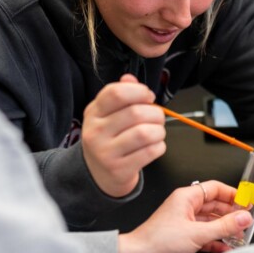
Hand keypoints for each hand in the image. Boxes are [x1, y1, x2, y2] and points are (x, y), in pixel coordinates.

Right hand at [81, 74, 165, 196]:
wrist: (98, 174)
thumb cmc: (109, 138)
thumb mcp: (108, 114)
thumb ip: (121, 94)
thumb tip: (130, 78)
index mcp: (93, 113)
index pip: (116, 93)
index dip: (139, 91)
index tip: (148, 96)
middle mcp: (96, 132)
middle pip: (136, 113)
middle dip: (155, 113)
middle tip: (157, 117)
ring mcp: (106, 153)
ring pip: (145, 133)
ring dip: (159, 131)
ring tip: (157, 132)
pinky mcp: (119, 170)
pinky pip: (150, 152)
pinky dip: (159, 146)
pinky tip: (154, 146)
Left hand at [114, 180, 251, 252]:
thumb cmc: (158, 240)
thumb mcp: (197, 233)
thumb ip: (224, 226)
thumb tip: (243, 218)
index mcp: (187, 197)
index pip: (215, 189)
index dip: (232, 194)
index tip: (247, 201)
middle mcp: (187, 208)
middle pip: (216, 206)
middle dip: (231, 214)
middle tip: (246, 220)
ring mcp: (186, 223)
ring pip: (212, 222)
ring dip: (225, 229)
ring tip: (240, 235)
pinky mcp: (185, 237)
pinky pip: (206, 236)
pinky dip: (216, 241)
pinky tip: (227, 247)